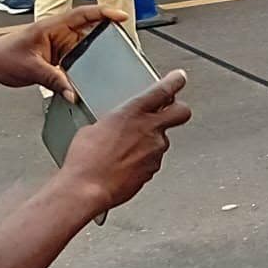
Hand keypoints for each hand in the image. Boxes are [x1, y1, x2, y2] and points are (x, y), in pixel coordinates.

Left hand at [0, 6, 126, 101]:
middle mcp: (58, 33)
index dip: (104, 12)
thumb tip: (73, 93)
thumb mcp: (30, 69)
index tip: (121, 16)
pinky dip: (86, 65)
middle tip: (125, 41)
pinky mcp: (58, 56)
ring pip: (85, 46)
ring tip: (111, 60)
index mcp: (52, 26)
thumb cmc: (1, 57)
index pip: (83, 14)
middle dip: (107, 33)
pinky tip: (92, 73)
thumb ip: (55, 81)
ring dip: (96, 53)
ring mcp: (59, 44)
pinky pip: (78, 58)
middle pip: (90, 30)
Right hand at [61, 70, 190, 214]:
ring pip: (163, 139)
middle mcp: (150, 129)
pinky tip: (125, 165)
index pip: (163, 89)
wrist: (85, 189)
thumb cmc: (85, 160)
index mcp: (133, 112)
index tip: (179, 78)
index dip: (175, 81)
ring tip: (126, 151)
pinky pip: (153, 159)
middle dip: (178, 109)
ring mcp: (155, 149)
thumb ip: (114, 122)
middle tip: (170, 111)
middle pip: (181, 112)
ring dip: (151, 142)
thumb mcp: (94, 128)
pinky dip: (143, 160)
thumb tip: (115, 125)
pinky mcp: (154, 168)